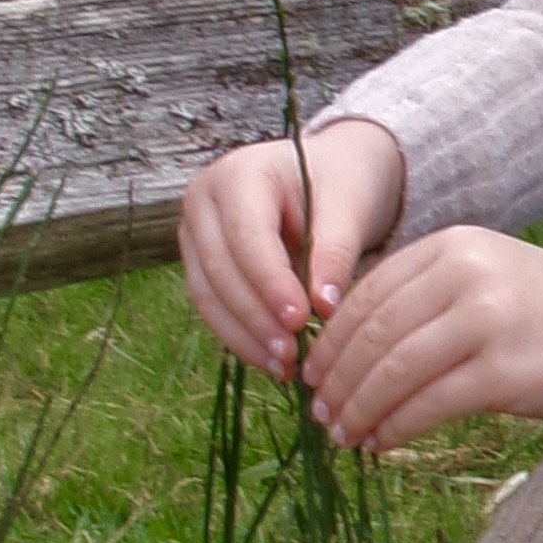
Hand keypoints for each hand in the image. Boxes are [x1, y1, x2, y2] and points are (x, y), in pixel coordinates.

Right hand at [178, 119, 407, 372]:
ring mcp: (194, 233)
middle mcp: (203, 201)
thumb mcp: (348, 209)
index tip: (300, 321)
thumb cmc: (341, 184)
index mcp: (239, 174)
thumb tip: (324, 309)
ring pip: (208, 295)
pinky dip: (241, 336)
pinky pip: (212, 305)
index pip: (247, 236)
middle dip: (255, 318)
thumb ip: (335, 254)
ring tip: (285, 368)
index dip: (269, 283)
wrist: (329, 175)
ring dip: (244, 337)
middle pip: (219, 269)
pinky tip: (272, 360)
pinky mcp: (198, 262)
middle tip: (293, 356)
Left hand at [304, 228, 542, 453]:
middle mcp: (467, 274)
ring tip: (342, 435)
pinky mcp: (506, 371)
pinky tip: (381, 443)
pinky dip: (394, 428)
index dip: (327, 343)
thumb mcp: (484, 279)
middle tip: (318, 415)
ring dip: (357, 409)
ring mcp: (488, 321)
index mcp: (453, 246)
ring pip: (393, 371)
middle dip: (335, 381)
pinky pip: (428, 405)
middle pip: (373, 334)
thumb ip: (423, 299)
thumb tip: (343, 352)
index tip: (310, 377)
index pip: (365, 295)